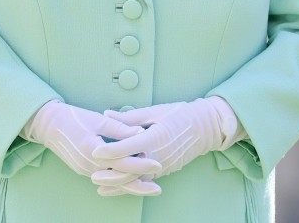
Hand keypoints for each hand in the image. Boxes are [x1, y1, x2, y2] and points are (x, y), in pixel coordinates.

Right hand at [23, 100, 160, 193]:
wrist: (48, 125)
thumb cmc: (74, 118)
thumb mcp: (98, 119)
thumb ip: (120, 128)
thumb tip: (140, 132)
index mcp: (93, 150)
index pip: (122, 162)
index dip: (141, 164)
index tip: (157, 164)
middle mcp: (89, 165)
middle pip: (118, 180)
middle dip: (139, 185)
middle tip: (158, 189)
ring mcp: (85, 170)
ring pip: (111, 182)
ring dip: (129, 186)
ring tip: (147, 188)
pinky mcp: (83, 169)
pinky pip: (104, 179)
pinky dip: (118, 181)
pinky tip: (129, 182)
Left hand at [91, 97, 238, 182]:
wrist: (205, 128)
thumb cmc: (180, 114)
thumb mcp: (154, 111)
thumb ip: (129, 117)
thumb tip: (106, 114)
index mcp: (154, 138)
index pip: (128, 147)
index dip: (110, 150)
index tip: (94, 151)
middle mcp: (158, 155)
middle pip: (130, 170)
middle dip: (110, 174)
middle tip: (92, 175)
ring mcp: (162, 166)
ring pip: (137, 179)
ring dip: (118, 184)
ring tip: (100, 187)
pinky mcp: (164, 171)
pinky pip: (145, 180)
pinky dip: (130, 184)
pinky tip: (118, 187)